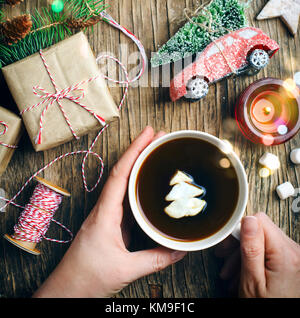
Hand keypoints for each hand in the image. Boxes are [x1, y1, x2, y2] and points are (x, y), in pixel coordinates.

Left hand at [33, 126, 185, 297]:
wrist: (67, 291)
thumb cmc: (86, 278)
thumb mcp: (125, 269)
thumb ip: (155, 259)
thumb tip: (181, 249)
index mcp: (105, 213)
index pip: (120, 173)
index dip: (135, 150)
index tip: (149, 132)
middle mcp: (105, 209)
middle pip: (123, 172)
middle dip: (141, 151)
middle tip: (160, 137)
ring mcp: (108, 216)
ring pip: (125, 184)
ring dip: (140, 167)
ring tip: (158, 153)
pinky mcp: (111, 226)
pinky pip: (127, 200)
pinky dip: (140, 187)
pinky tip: (151, 185)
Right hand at [215, 213, 299, 297]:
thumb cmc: (265, 306)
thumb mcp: (252, 281)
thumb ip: (251, 248)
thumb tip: (248, 220)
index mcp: (285, 254)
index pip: (259, 220)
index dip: (240, 230)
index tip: (228, 243)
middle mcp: (294, 251)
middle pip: (261, 230)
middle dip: (240, 245)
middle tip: (224, 258)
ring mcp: (294, 256)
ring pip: (263, 240)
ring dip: (244, 254)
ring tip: (232, 272)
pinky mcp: (291, 261)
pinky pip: (270, 250)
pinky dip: (255, 259)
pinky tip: (243, 272)